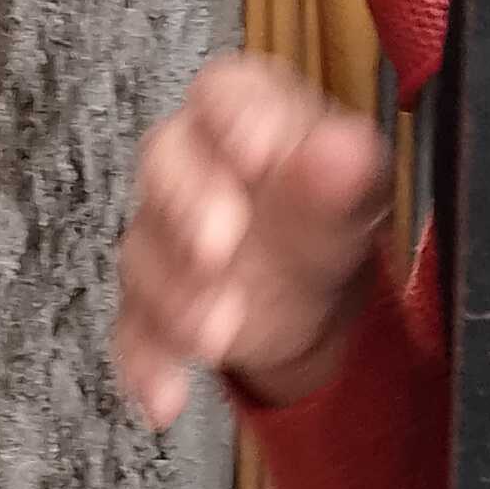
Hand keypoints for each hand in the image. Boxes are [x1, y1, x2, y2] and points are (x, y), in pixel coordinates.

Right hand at [115, 54, 390, 430]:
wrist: (317, 290)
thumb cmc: (328, 215)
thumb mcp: (355, 191)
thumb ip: (344, 170)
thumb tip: (343, 148)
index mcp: (247, 114)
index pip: (224, 91)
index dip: (234, 117)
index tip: (261, 152)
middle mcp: (192, 164)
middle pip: (164, 162)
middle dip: (187, 203)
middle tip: (220, 243)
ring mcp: (165, 235)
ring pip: (145, 251)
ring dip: (176, 295)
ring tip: (217, 332)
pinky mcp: (154, 302)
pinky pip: (135, 329)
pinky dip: (147, 364)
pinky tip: (165, 397)